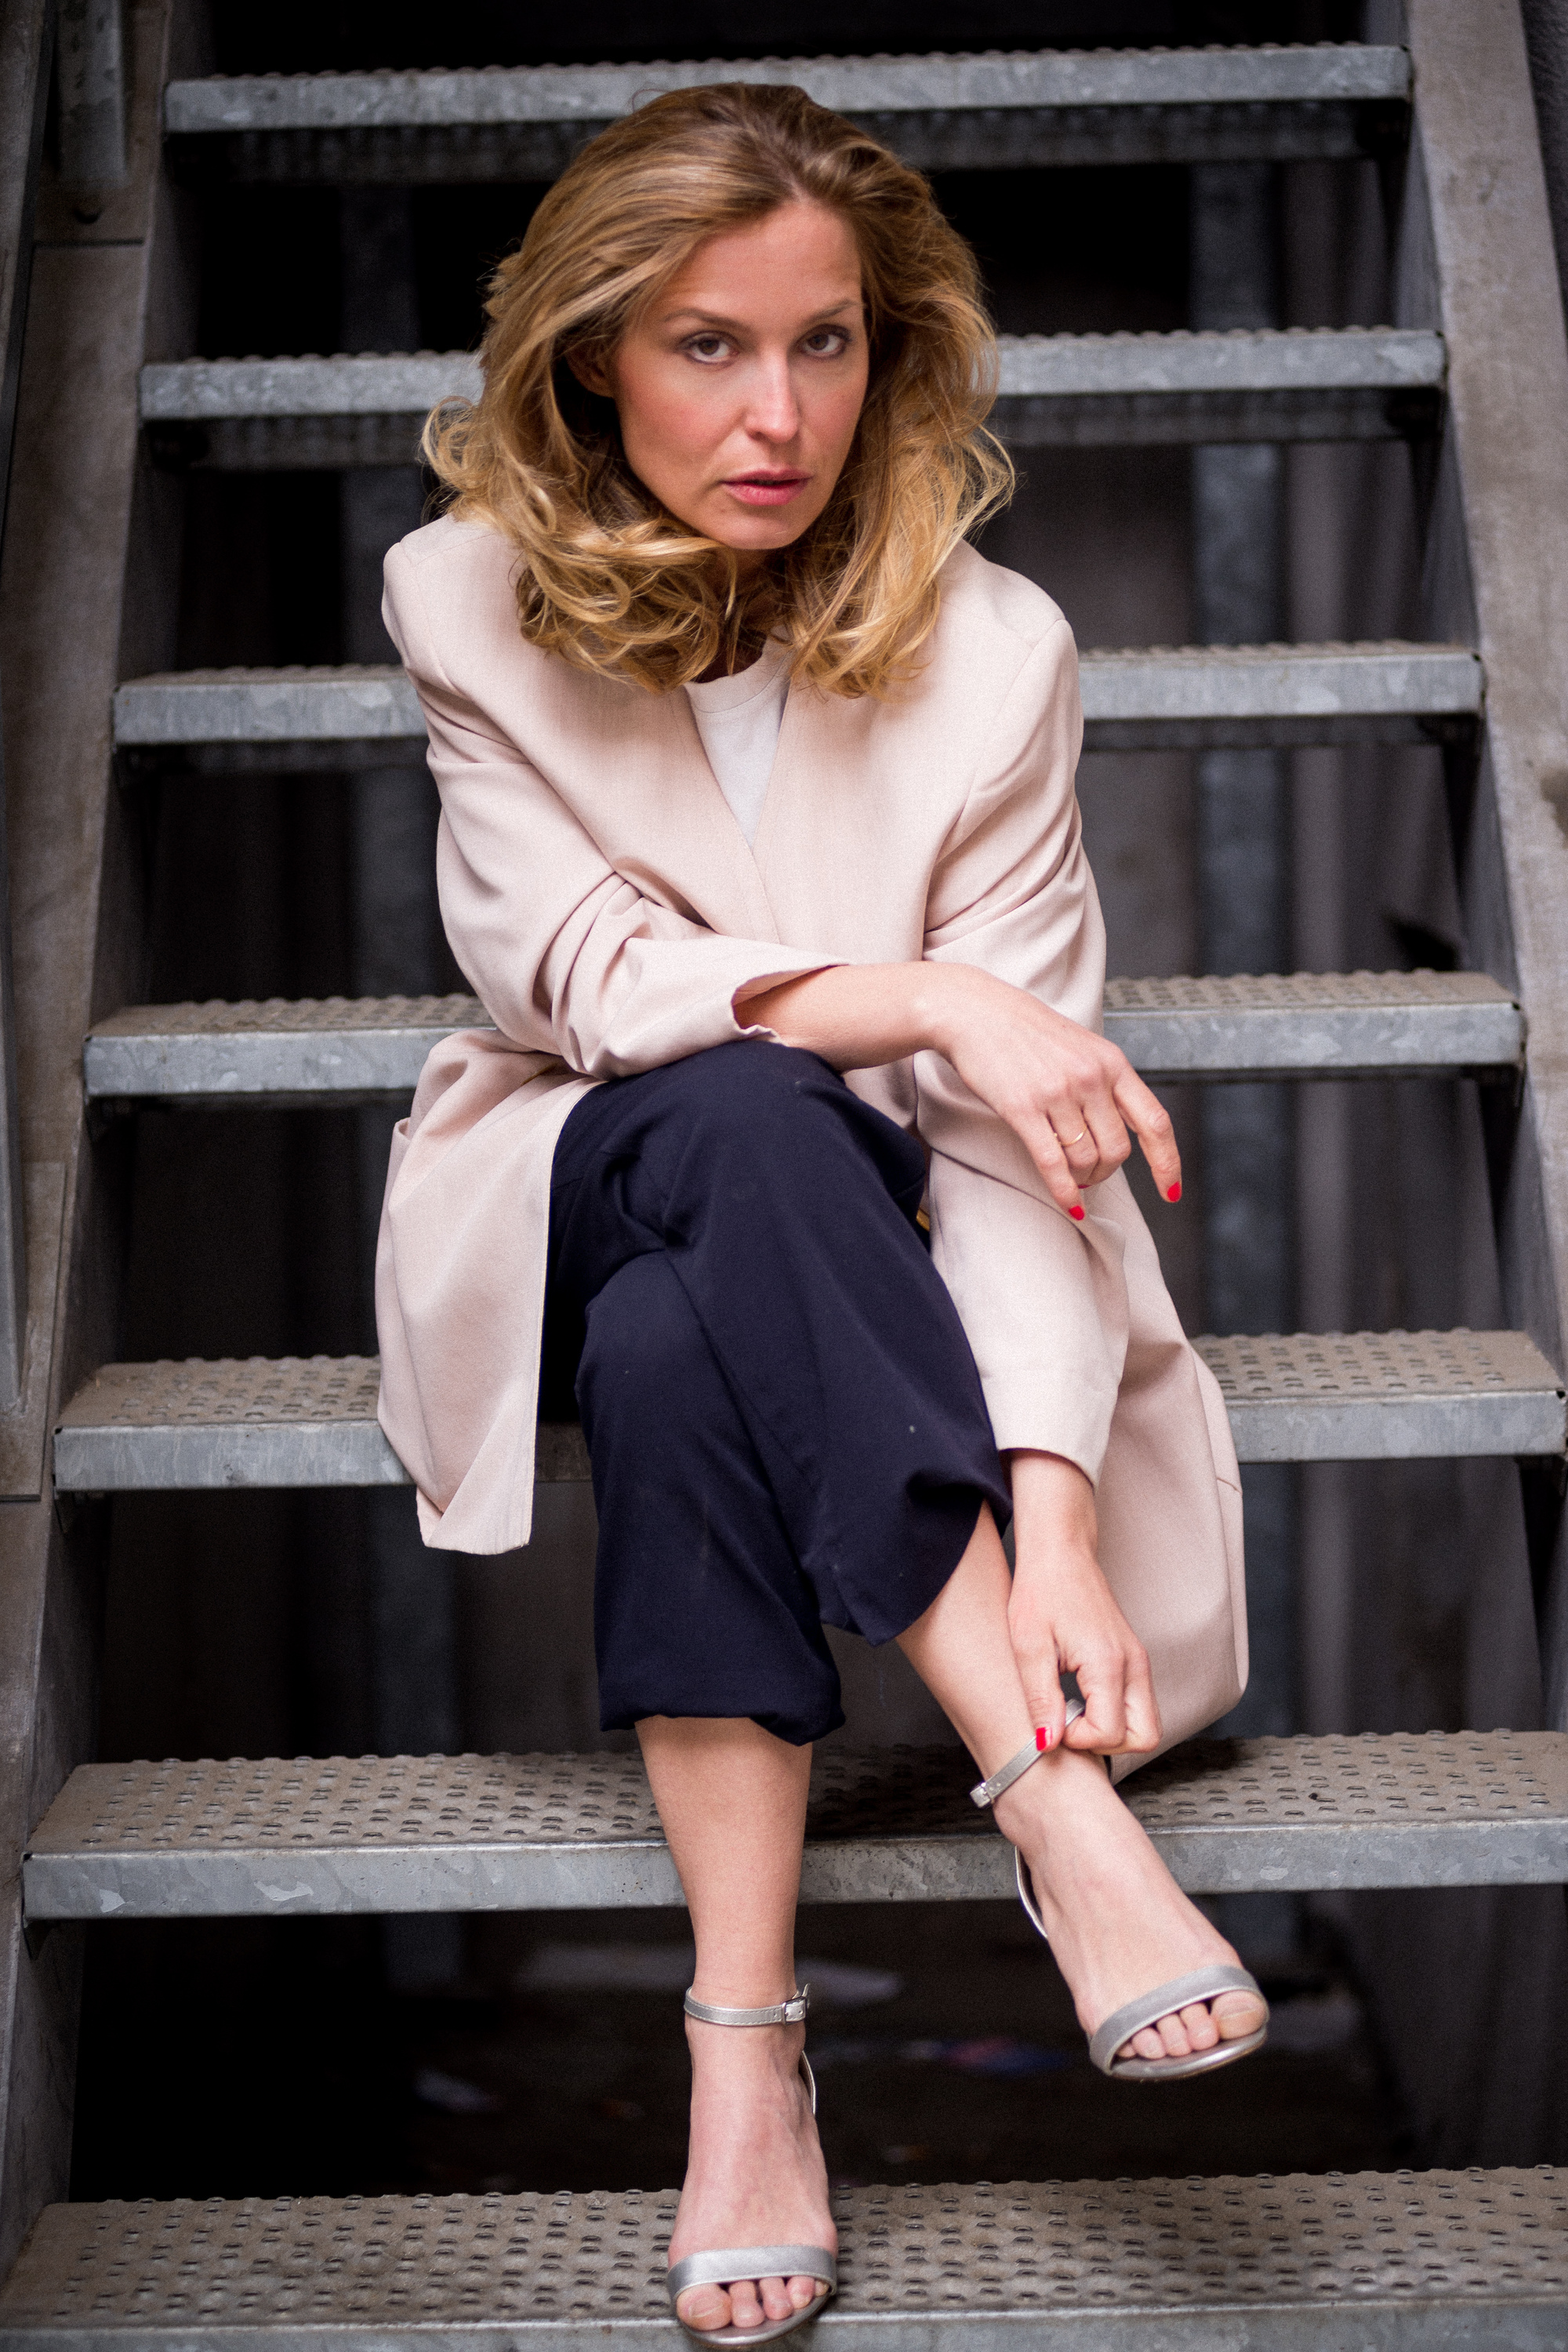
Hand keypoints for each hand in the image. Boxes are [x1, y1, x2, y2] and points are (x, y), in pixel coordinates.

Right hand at [929, 966, 1178, 1217]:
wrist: (976, 1011)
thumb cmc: (1025, 1031)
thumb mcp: (1082, 1047)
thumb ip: (1105, 1083)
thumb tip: (1120, 1131)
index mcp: (1112, 1062)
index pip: (1155, 1122)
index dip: (1167, 1162)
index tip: (1170, 1190)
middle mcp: (1090, 1077)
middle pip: (1117, 1150)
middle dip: (1105, 1172)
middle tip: (1090, 1174)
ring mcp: (1058, 1093)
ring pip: (1086, 1159)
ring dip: (1081, 1179)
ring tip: (1070, 1176)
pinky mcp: (1023, 1108)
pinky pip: (1053, 1163)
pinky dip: (1064, 1191)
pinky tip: (1068, 1202)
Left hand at [1007, 1452, 1160, 1755]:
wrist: (1060, 1551)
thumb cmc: (1041, 1591)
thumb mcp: (1029, 1647)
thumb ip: (1041, 1699)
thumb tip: (1048, 1744)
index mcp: (1108, 1662)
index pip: (1111, 1733)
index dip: (1079, 1740)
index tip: (1051, 1722)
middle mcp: (1133, 1663)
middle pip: (1146, 1737)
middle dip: (1107, 1744)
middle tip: (1069, 1724)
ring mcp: (1138, 1660)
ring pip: (1146, 1723)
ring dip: (1112, 1730)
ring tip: (1072, 1710)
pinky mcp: (1134, 1657)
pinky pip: (1138, 1703)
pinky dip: (1115, 1713)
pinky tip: (1080, 1697)